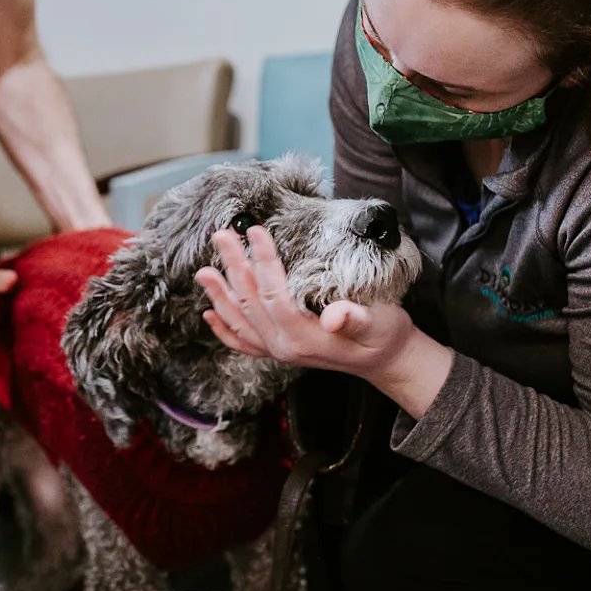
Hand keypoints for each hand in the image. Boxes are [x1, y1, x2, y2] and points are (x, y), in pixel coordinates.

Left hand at [193, 226, 416, 380]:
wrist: (387, 360)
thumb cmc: (384, 336)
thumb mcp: (379, 323)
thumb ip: (355, 319)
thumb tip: (334, 316)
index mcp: (305, 338)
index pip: (274, 295)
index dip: (263, 262)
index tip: (255, 231)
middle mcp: (286, 347)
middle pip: (251, 303)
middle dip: (234, 267)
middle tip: (221, 236)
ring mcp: (280, 351)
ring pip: (241, 322)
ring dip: (220, 295)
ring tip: (203, 271)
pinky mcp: (280, 351)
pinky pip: (245, 342)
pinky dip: (225, 328)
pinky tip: (210, 314)